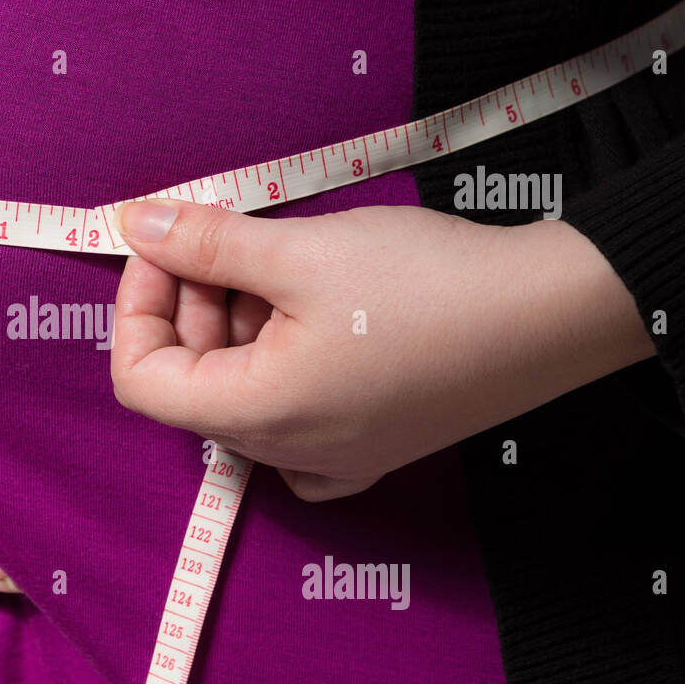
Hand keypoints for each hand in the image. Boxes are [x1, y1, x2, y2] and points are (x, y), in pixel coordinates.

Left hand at [110, 199, 654, 500]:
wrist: (553, 314)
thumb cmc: (425, 284)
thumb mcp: (300, 251)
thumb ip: (204, 243)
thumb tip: (131, 224)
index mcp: (257, 417)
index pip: (140, 379)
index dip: (137, 303)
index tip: (165, 243)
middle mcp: (286, 455)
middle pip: (192, 381)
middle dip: (191, 301)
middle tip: (226, 235)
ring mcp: (331, 459)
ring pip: (241, 390)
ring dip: (238, 321)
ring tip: (278, 260)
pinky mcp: (370, 446)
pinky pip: (291, 417)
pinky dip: (279, 361)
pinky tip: (305, 320)